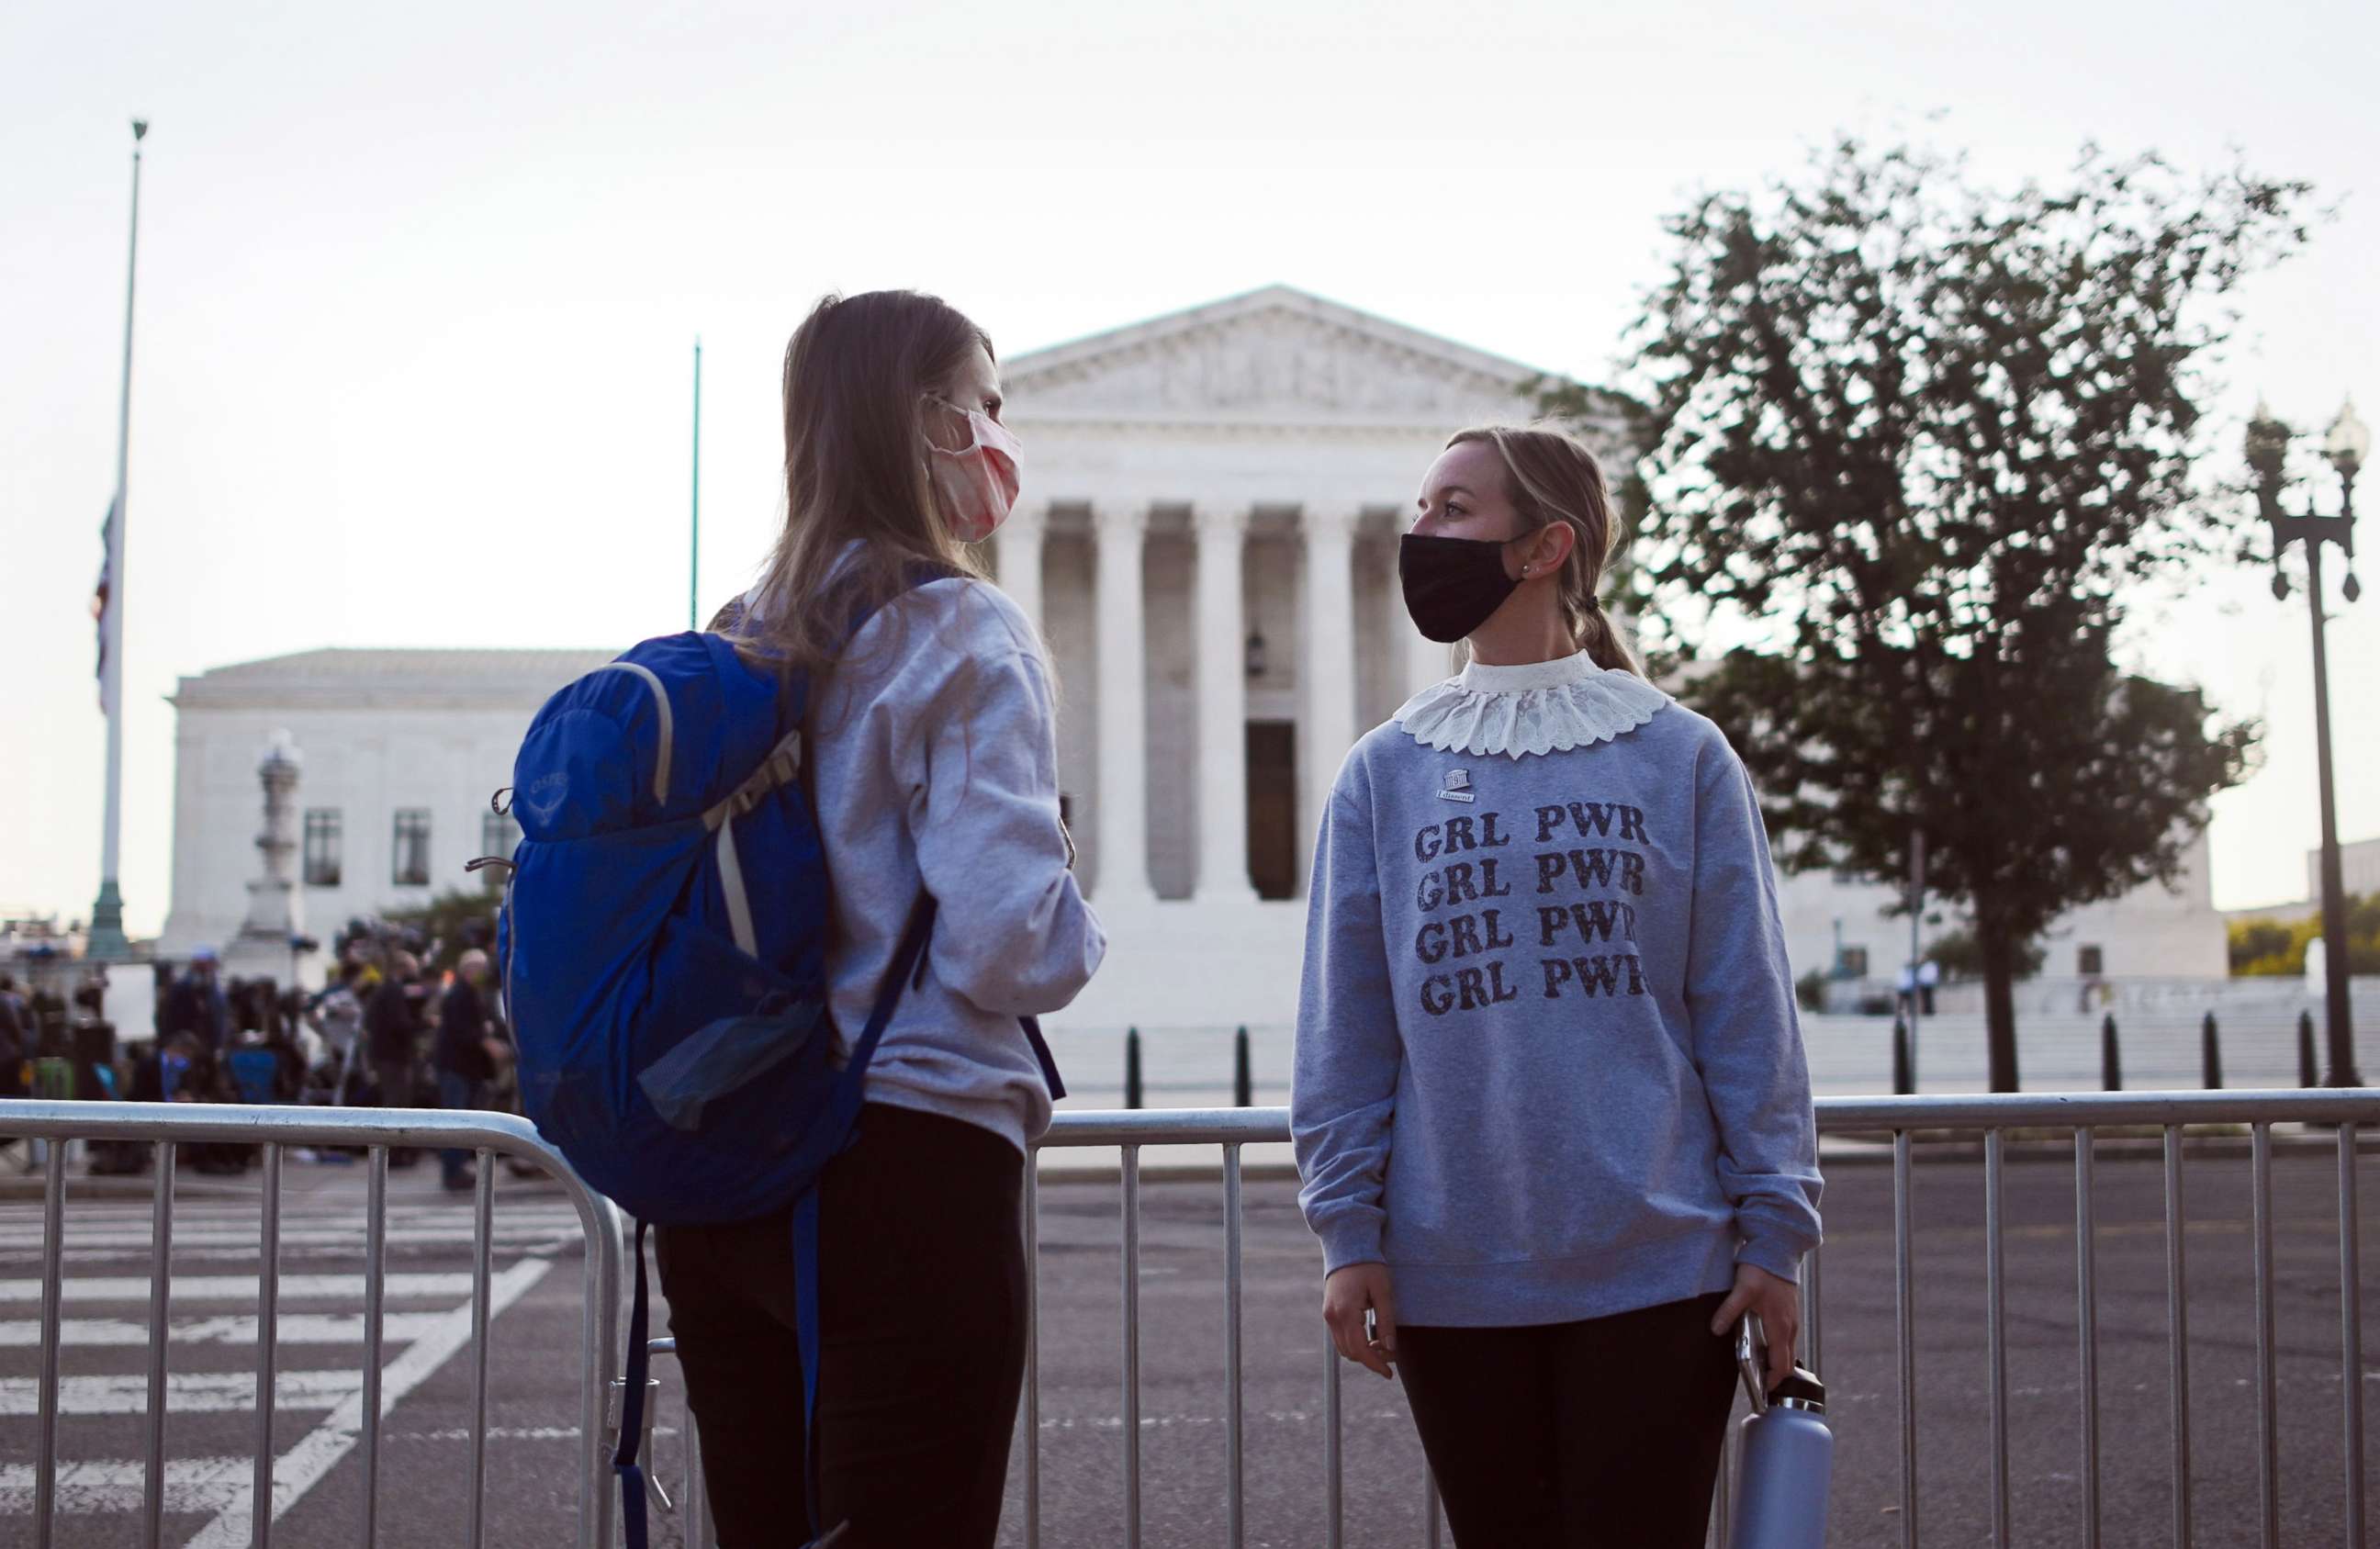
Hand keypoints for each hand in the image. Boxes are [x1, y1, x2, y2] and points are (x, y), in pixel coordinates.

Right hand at [1323, 1262, 1397, 1379]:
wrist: (1347, 1245)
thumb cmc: (1368, 1265)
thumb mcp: (1383, 1292)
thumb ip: (1386, 1321)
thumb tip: (1390, 1348)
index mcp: (1346, 1312)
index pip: (1360, 1349)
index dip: (1375, 1364)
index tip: (1389, 1373)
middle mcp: (1332, 1316)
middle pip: (1350, 1353)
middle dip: (1371, 1359)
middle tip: (1390, 1353)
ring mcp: (1328, 1314)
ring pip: (1344, 1347)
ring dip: (1362, 1351)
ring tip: (1382, 1342)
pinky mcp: (1329, 1311)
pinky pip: (1340, 1336)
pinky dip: (1355, 1342)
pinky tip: (1370, 1334)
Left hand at [1710, 1263, 1799, 1390]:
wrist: (1778, 1249)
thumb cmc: (1762, 1269)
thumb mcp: (1742, 1290)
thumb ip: (1729, 1311)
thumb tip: (1716, 1330)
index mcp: (1780, 1327)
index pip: (1782, 1364)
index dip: (1773, 1380)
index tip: (1762, 1389)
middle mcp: (1790, 1327)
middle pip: (1787, 1361)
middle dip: (1775, 1374)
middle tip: (1758, 1381)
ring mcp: (1791, 1320)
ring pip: (1787, 1349)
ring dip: (1776, 1360)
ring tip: (1757, 1365)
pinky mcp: (1788, 1313)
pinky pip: (1786, 1337)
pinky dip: (1777, 1347)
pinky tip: (1760, 1342)